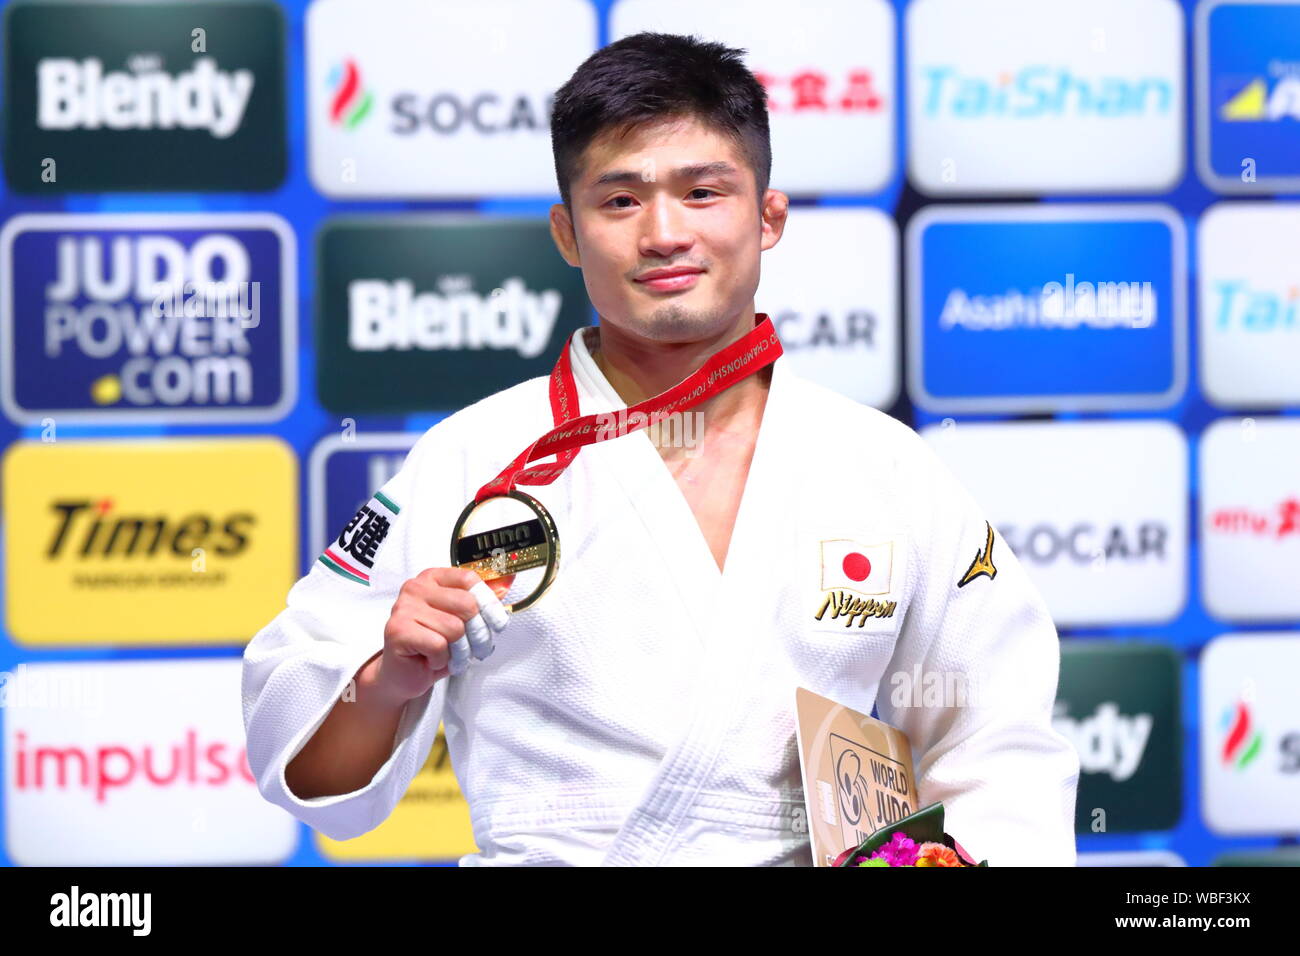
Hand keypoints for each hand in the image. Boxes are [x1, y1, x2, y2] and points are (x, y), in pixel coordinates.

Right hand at [376, 567, 512, 703]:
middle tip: (476, 648)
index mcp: (432, 578)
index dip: (489, 603)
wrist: (403, 674)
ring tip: (452, 656)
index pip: (469, 579)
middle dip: (478, 633)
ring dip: (460, 651)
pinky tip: (432, 660)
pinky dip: (441, 660)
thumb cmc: (433, 645)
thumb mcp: (462, 620)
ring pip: (454, 628)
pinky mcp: (398, 631)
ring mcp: (403, 608)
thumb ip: (482, 599)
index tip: (498, 624)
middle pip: (466, 604)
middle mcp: (415, 587)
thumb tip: (509, 580)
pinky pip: (438, 645)